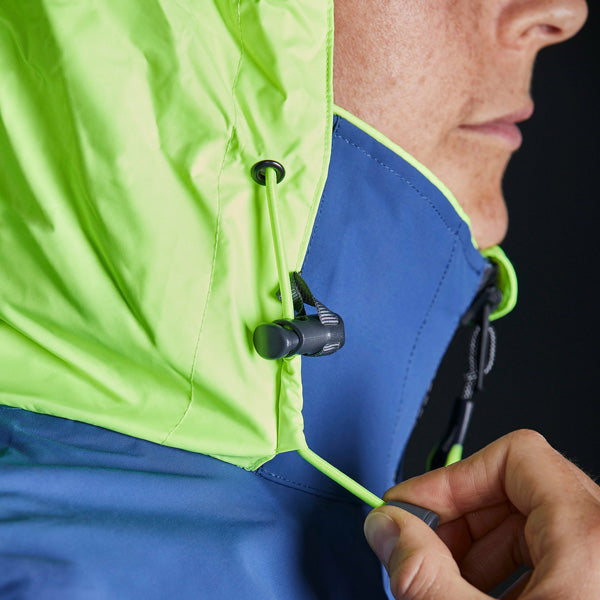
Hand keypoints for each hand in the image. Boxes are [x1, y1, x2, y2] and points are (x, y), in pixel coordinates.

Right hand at [364, 430, 599, 598]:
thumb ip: (425, 574)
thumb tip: (387, 529)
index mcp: (591, 535)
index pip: (516, 454)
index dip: (451, 478)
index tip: (412, 507)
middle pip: (517, 491)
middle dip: (456, 521)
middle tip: (417, 550)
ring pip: (530, 528)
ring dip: (475, 551)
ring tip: (443, 582)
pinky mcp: (597, 588)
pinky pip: (550, 560)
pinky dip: (503, 575)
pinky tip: (475, 598)